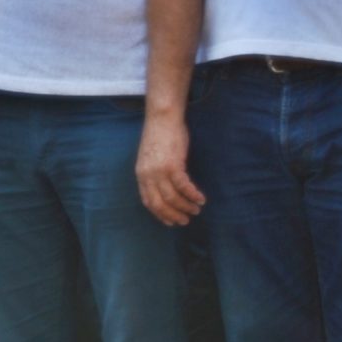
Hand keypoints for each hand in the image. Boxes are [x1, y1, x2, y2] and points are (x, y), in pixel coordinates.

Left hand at [136, 110, 204, 225]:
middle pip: (160, 203)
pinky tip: (201, 199)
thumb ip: (154, 173)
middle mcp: (147, 175)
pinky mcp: (173, 165)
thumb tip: (164, 188)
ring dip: (186, 207)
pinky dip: (193, 195)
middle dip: (173, 215)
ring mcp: (159, 171)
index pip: (148, 201)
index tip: (170, 222)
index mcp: (141, 174)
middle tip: (186, 221)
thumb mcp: (151, 158)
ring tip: (196, 210)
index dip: (160, 214)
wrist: (162, 118)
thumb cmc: (159, 136)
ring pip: (173, 198)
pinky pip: (184, 187)